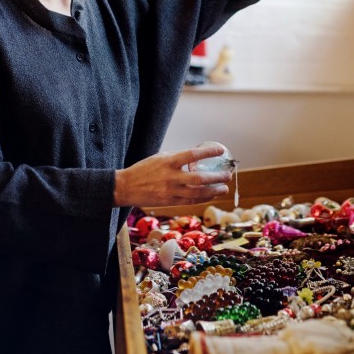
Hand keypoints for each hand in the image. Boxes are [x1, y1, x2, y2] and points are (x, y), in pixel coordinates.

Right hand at [114, 143, 231, 206]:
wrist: (126, 187)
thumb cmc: (144, 170)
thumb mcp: (160, 158)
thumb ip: (178, 158)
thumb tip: (197, 155)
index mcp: (168, 162)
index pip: (192, 155)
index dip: (208, 152)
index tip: (221, 150)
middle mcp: (171, 177)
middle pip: (199, 179)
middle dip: (216, 177)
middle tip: (227, 175)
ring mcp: (170, 191)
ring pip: (197, 193)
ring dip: (213, 191)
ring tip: (224, 188)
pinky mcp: (169, 202)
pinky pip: (190, 201)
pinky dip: (202, 198)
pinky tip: (210, 195)